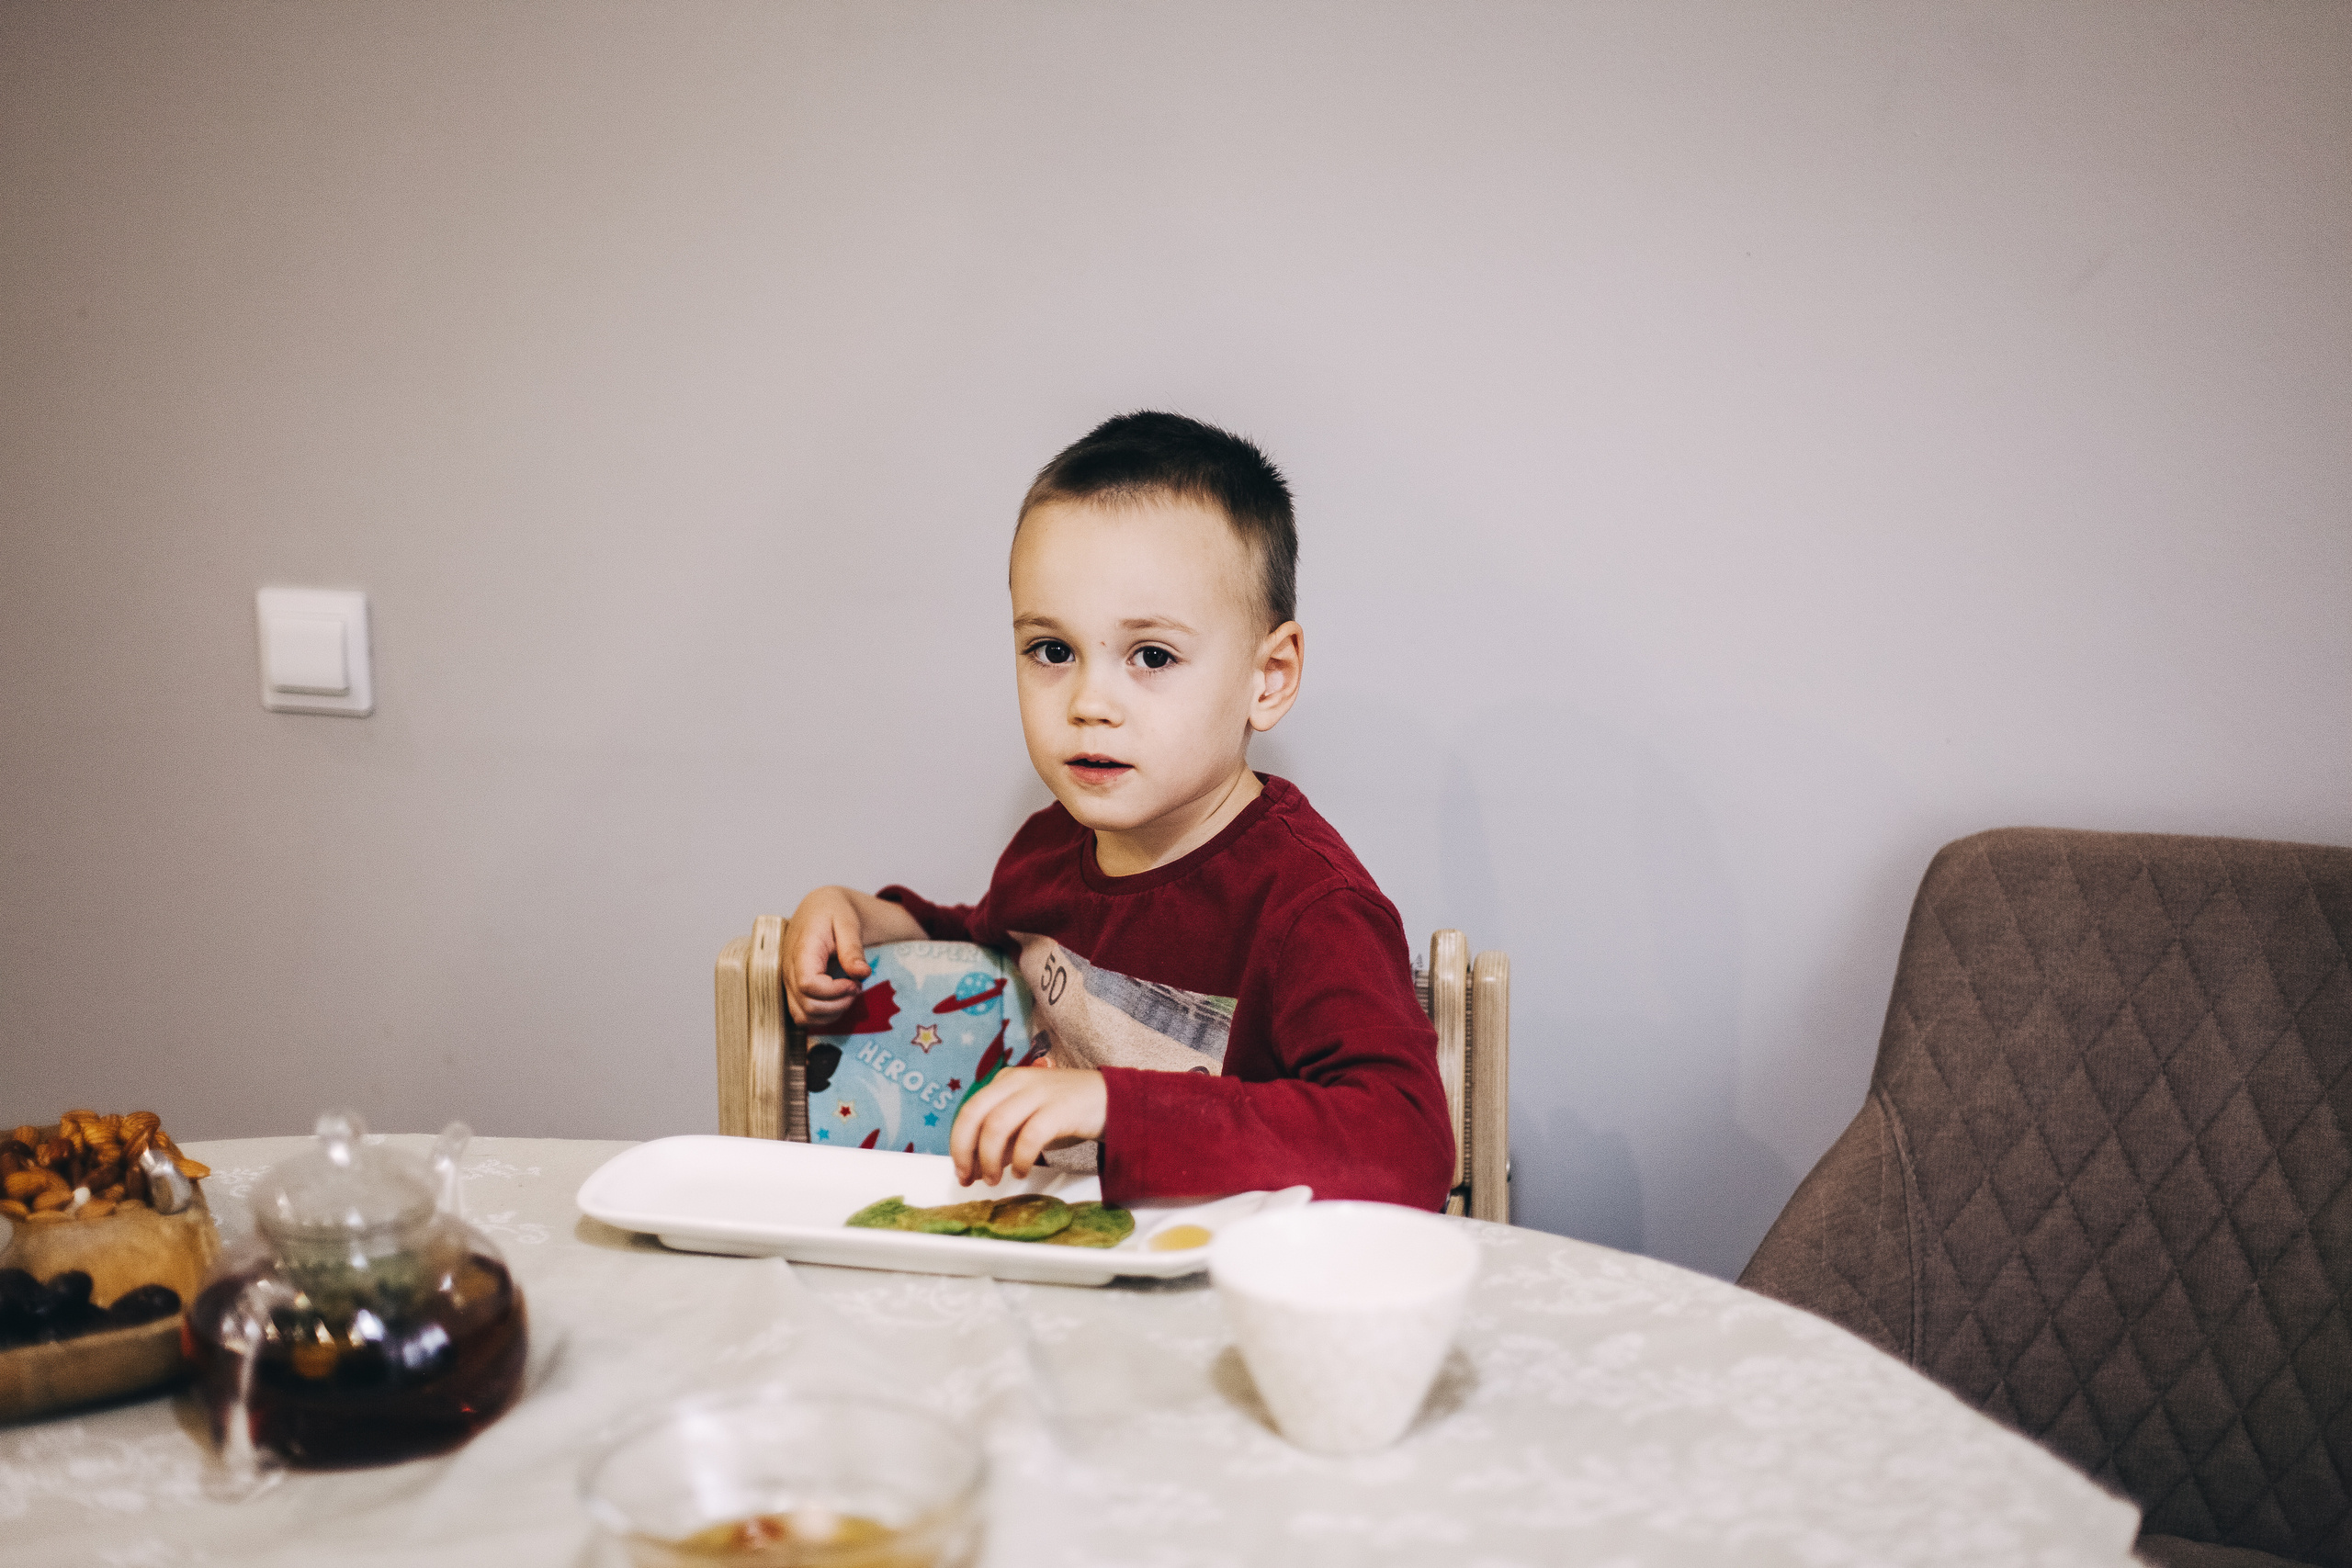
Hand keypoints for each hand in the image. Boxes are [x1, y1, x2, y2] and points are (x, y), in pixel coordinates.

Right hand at [781, 886, 920, 1025]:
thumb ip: (853, 949)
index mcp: (802, 950)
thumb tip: (862, 974)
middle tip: (856, 986)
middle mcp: (789, 969)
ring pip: (803, 1016)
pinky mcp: (793, 989)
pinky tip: (838, 998)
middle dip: (839, 1004)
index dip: (835, 991)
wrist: (819, 908)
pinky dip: (823, 1015)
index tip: (855, 982)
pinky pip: (802, 1015)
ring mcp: (788, 981)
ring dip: (832, 1013)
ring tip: (848, 992)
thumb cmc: (833, 911)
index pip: (808, 984)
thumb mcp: (848, 922)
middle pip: (807, 1006)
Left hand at [950, 1067, 1105, 1184]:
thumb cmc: (1065, 1113)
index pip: (969, 1111)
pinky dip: (1021, 1158)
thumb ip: (1003, 1139)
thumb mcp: (1027, 1121)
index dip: (959, 1144)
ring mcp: (1038, 1093)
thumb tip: (976, 1166)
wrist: (1111, 1100)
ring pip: (997, 1125)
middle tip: (969, 1178)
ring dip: (990, 1158)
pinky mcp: (1060, 1108)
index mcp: (1005, 1082)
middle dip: (965, 1150)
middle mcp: (1017, 1082)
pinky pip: (1030, 1136)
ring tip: (995, 1179)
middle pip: (974, 1113)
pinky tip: (1022, 1172)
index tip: (962, 1172)